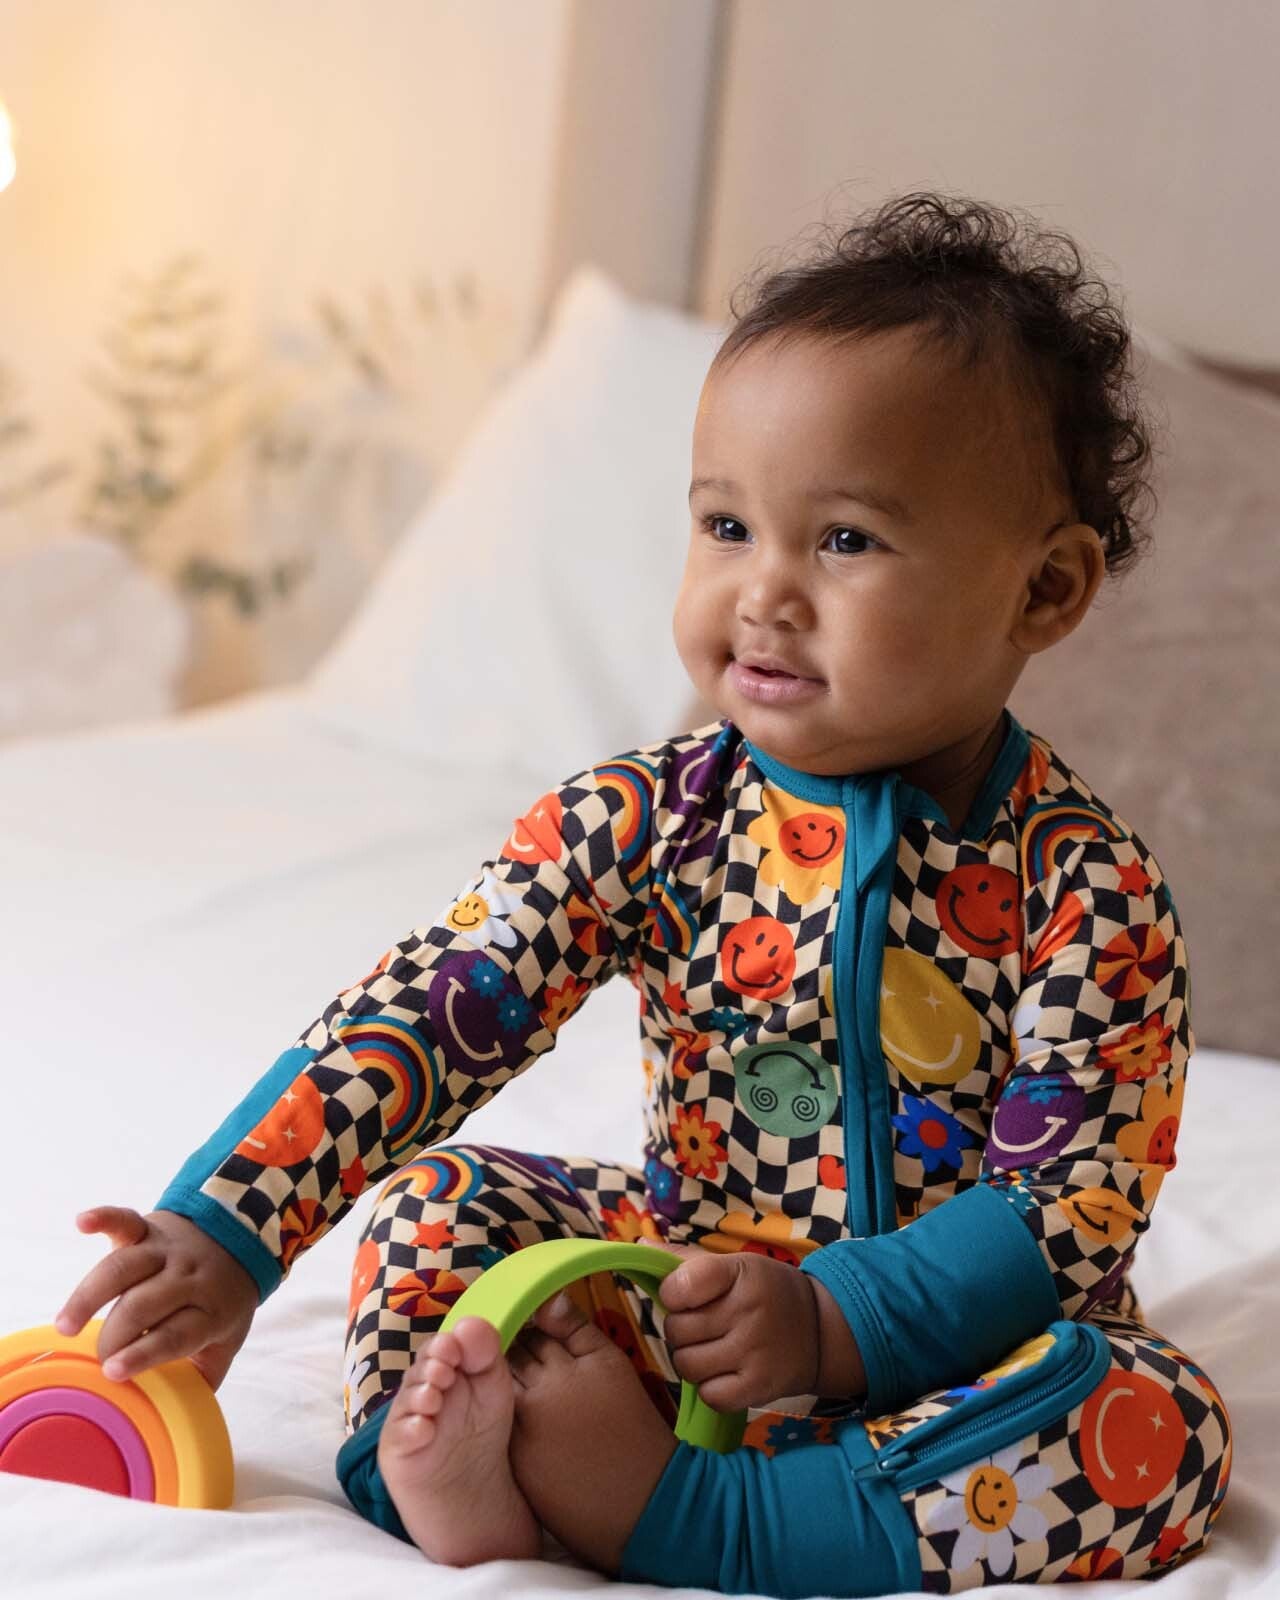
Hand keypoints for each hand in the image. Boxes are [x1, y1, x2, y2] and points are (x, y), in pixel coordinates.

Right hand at [54, 1206, 258, 1391]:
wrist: (242, 1234)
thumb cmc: (225, 1299)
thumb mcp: (228, 1339)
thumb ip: (204, 1376)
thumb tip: (177, 1418)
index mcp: (211, 1308)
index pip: (175, 1334)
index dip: (144, 1353)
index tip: (114, 1372)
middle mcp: (188, 1277)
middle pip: (143, 1305)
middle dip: (115, 1335)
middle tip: (98, 1358)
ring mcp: (167, 1250)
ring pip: (125, 1268)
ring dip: (91, 1295)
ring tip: (67, 1325)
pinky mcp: (150, 1227)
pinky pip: (126, 1220)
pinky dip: (104, 1218)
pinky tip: (83, 1223)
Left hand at [648, 1241, 850, 1413]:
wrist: (820, 1331)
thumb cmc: (765, 1292)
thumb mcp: (734, 1266)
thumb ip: (683, 1260)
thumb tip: (638, 1247)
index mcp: (740, 1272)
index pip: (678, 1287)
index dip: (673, 1295)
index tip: (687, 1296)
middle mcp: (749, 1311)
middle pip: (676, 1330)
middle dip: (681, 1329)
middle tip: (703, 1325)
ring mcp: (755, 1352)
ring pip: (686, 1365)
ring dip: (691, 1359)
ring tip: (711, 1348)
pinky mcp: (760, 1388)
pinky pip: (708, 1395)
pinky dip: (709, 1387)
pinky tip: (724, 1372)